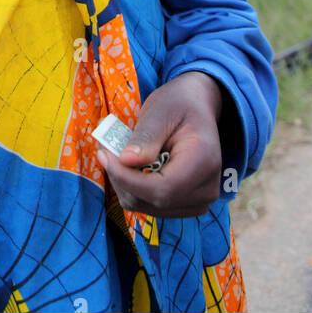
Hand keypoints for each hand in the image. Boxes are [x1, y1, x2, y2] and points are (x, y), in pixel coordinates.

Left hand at [96, 72, 223, 218]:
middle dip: (123, 179)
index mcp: (204, 162)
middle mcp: (207, 189)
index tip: (104, 156)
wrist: (198, 109)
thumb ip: (145, 137)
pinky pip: (153, 206)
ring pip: (150, 207)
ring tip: (120, 156)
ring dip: (127, 185)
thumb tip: (126, 161)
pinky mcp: (188, 205)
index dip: (128, 179)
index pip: (163, 189)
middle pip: (154, 201)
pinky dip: (135, 189)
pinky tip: (132, 166)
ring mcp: (199, 201)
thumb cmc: (179, 104)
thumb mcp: (160, 110)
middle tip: (106, 151)